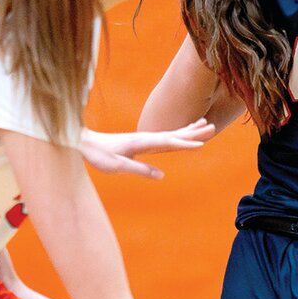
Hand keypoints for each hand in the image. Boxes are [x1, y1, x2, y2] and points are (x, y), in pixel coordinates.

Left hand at [80, 120, 214, 179]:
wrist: (85, 142)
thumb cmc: (99, 155)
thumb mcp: (119, 166)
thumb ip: (140, 169)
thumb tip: (161, 175)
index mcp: (142, 142)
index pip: (168, 142)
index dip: (185, 143)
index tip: (201, 144)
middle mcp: (146, 137)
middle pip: (174, 134)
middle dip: (193, 131)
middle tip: (212, 127)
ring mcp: (144, 138)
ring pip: (171, 133)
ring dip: (188, 129)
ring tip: (204, 123)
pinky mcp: (142, 141)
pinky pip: (164, 137)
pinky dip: (176, 134)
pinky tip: (181, 134)